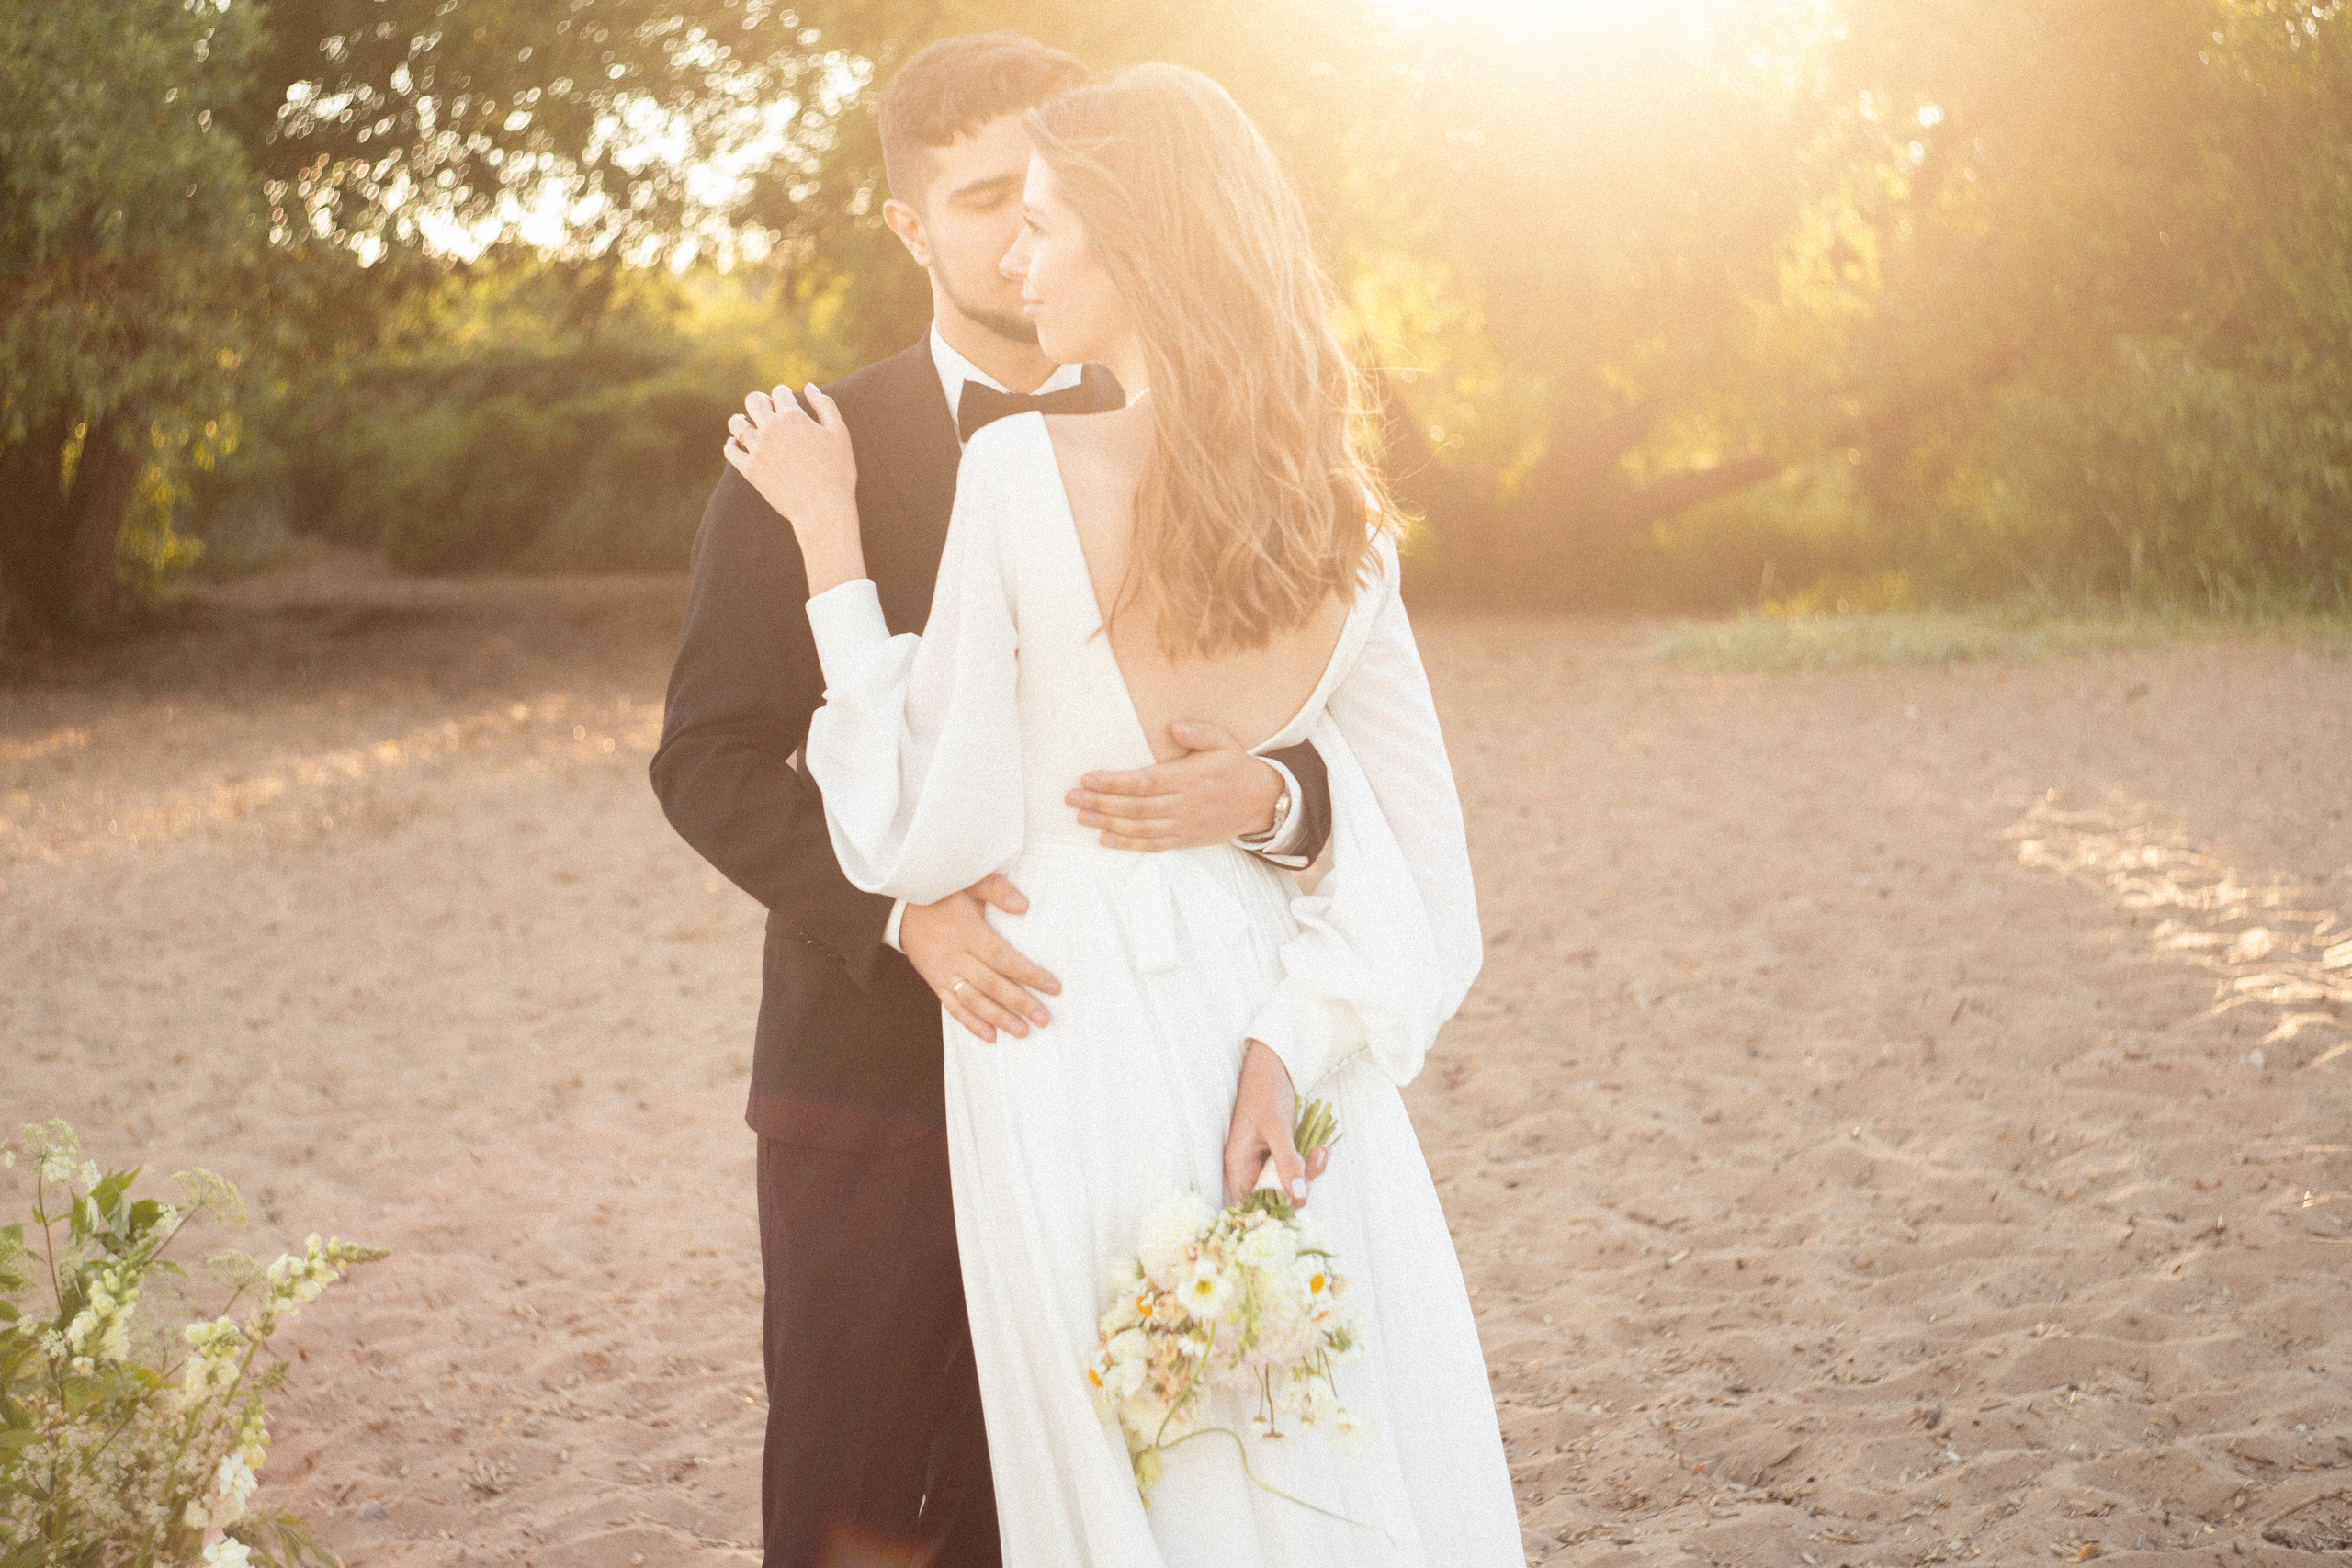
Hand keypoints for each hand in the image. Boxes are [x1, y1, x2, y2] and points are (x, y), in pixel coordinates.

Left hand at [723, 383, 864, 594]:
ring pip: (736, 424)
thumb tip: (809, 387)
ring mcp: (758, 450)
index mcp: (794, 417)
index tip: (787, 403)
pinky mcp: (750, 470)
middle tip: (766, 411)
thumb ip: (825, 405)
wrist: (823, 510)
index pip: (779, 392)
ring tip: (748, 425)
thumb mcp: (839, 433)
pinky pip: (730, 451)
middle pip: (753, 400)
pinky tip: (738, 444)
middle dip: (760, 401)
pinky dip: (732, 444)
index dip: (784, 395)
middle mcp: (772, 429)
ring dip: (742, 420)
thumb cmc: (838, 472)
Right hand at [898, 873, 1060, 1043]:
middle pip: (992, 984)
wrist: (899, 906)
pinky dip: (970, 1023)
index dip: (1029, 974)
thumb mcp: (968, 880)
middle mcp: (955, 956)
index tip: (1054, 987)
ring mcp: (943, 972)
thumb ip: (996, 890)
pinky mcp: (934, 981)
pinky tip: (990, 1036)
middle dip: (1020, 1003)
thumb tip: (1023, 906)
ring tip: (1023, 1032)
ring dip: (999, 1018)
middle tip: (1044, 1019)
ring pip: (973, 1000)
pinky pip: (952, 1006)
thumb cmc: (941, 891)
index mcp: (968, 931)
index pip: (1003, 958)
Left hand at [1066, 721, 1284, 851]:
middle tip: (1071, 797)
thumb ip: (1199, 732)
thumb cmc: (1236, 767)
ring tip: (1080, 816)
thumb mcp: (1223, 741)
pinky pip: (1152, 845)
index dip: (1113, 782)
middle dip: (1100, 802)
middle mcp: (1184, 804)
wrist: (1262, 802)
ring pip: (1139, 827)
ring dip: (1107, 823)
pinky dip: (1128, 844)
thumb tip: (1173, 726)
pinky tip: (1105, 840)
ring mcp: (1184, 825)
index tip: (1088, 777)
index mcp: (1189, 778)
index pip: (1144, 781)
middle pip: (1134, 806)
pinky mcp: (1185, 839)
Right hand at [1221, 1041, 1331, 1206]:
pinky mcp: (1282, 1153)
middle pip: (1274, 1197)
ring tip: (1322, 1152)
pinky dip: (1311, 1162)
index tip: (1296, 1205)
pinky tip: (1322, 1149)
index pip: (1249, 1204)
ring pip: (1290, 1183)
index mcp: (1239, 1164)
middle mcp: (1250, 1166)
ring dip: (1310, 1172)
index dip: (1271, 1211)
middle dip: (1299, 1186)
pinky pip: (1298, 1168)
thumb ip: (1286, 1162)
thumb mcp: (1277, 1127)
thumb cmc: (1266, 1090)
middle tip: (1315, 1162)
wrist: (1274, 1063)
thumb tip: (1298, 1197)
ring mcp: (1267, 1160)